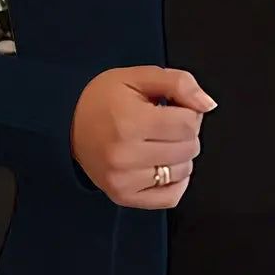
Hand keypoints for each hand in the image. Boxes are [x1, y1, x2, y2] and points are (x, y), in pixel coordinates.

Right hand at [70, 66, 216, 207]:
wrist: (66, 123)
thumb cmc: (103, 98)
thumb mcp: (139, 77)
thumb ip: (179, 83)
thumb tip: (208, 105)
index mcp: (130, 122)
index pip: (189, 124)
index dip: (189, 111)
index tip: (174, 107)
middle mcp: (125, 155)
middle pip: (189, 148)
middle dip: (186, 132)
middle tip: (165, 122)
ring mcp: (123, 180)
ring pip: (183, 171)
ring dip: (180, 155)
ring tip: (159, 141)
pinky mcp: (123, 196)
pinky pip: (171, 197)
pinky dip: (176, 180)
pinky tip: (163, 163)